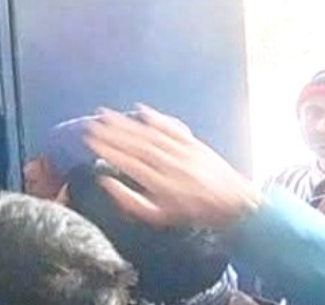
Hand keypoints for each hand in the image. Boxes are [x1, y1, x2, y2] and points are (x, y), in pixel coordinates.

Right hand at [84, 104, 261, 229]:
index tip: (90, 141)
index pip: (127, 162)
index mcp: (160, 183)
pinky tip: (141, 109)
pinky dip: (156, 117)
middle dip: (111, 132)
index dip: (107, 150)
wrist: (235, 204)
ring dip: (126, 122)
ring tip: (106, 113)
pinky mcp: (193, 143)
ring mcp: (182, 151)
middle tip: (91, 122)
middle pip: (136, 144)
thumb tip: (106, 182)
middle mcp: (170, 164)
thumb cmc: (193, 213)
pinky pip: (171, 127)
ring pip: (149, 133)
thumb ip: (130, 201)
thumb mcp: (158, 216)